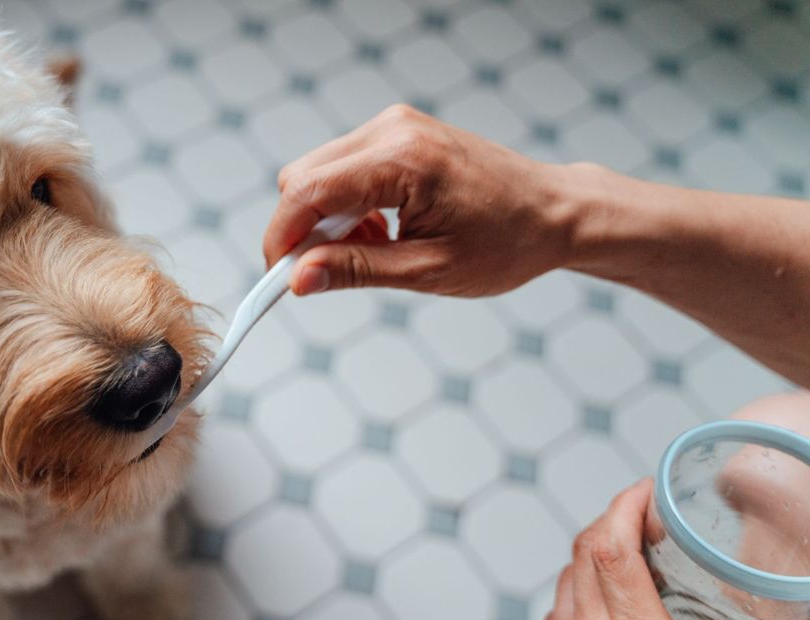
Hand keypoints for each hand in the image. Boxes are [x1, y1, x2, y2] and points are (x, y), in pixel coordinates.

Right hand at [263, 104, 580, 295]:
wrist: (555, 212)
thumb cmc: (508, 242)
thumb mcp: (428, 270)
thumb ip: (356, 270)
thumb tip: (300, 278)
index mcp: (403, 160)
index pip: (306, 192)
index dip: (281, 238)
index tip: (279, 278)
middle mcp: (394, 130)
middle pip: (302, 177)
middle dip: (303, 229)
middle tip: (332, 270)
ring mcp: (395, 126)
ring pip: (317, 172)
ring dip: (327, 219)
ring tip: (375, 249)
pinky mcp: (398, 133)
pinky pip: (343, 168)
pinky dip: (347, 205)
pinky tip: (382, 230)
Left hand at [537, 479, 809, 619]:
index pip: (607, 547)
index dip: (625, 504)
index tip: (652, 490)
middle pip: (584, 555)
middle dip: (616, 523)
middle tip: (651, 517)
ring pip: (565, 583)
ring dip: (596, 561)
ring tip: (636, 559)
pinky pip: (554, 619)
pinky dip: (579, 598)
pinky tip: (610, 605)